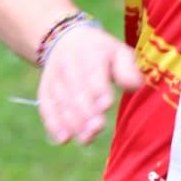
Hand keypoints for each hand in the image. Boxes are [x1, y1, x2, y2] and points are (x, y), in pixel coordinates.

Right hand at [37, 25, 143, 145]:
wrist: (67, 41)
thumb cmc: (102, 53)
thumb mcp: (119, 52)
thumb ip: (128, 69)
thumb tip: (136, 86)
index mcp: (92, 52)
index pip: (93, 72)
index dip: (99, 89)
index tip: (106, 105)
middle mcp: (69, 63)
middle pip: (76, 90)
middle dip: (86, 111)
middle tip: (98, 128)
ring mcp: (54, 76)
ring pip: (61, 101)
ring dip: (73, 122)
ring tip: (86, 139)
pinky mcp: (44, 89)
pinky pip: (46, 107)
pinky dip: (53, 124)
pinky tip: (63, 139)